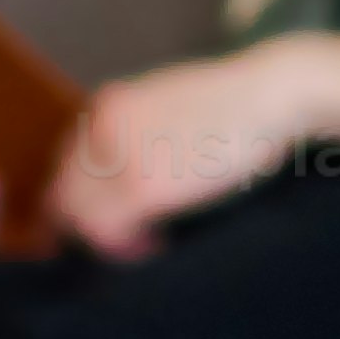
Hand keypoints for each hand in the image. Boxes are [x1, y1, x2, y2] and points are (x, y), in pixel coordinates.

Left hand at [48, 43, 329, 258]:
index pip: (71, 163)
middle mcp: (103, 126)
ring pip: (79, 214)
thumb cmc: (242, 103)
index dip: (86, 197)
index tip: (107, 218)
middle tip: (128, 239)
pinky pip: (107, 230)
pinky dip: (125, 247)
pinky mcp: (144, 187)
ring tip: (146, 245)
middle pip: (65, 190)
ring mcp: (120, 156)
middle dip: (89, 222)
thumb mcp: (173, 102)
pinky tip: (157, 246)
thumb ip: (140, 131)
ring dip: (107, 237)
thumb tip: (126, 179)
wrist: (274, 91)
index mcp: (110, 104)